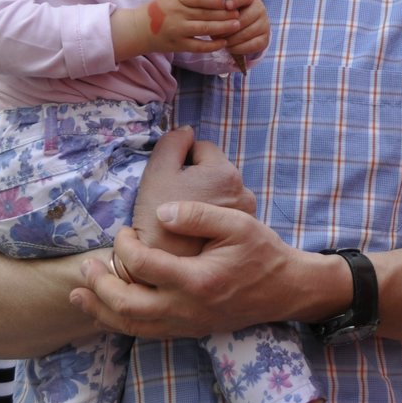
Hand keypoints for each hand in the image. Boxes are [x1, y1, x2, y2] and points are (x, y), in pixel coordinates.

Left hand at [73, 202, 313, 339]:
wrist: (286, 289)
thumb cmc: (262, 252)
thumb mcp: (237, 222)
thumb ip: (197, 214)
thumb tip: (161, 211)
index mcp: (198, 279)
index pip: (143, 265)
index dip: (124, 245)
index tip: (123, 230)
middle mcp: (188, 308)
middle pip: (127, 305)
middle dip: (100, 285)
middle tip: (86, 266)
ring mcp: (187, 324)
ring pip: (132, 326)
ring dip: (101, 311)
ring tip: (79, 295)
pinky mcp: (189, 331)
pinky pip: (146, 333)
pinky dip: (121, 324)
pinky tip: (106, 313)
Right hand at [129, 127, 254, 256]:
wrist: (165, 271)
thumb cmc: (157, 219)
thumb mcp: (157, 173)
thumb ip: (172, 143)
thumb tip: (186, 132)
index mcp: (224, 173)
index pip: (202, 147)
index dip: (181, 159)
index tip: (169, 179)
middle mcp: (242, 192)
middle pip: (213, 171)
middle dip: (195, 179)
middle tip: (174, 198)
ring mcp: (244, 216)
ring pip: (219, 193)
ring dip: (204, 198)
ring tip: (184, 217)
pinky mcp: (239, 236)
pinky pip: (223, 214)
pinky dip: (210, 217)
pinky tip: (194, 231)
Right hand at [140, 0, 241, 54]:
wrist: (139, 30)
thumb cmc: (159, 10)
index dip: (217, 1)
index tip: (230, 2)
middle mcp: (176, 13)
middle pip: (205, 13)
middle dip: (225, 14)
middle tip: (239, 14)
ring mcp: (177, 30)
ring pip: (205, 28)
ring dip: (223, 27)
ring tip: (236, 25)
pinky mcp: (178, 45)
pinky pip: (199, 46)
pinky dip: (212, 44)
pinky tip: (223, 42)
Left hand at [223, 0, 269, 61]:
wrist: (246, 26)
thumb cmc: (231, 15)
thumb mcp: (226, 6)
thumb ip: (220, 6)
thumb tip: (218, 12)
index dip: (236, 0)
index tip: (227, 5)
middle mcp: (260, 9)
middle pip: (243, 19)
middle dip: (227, 28)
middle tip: (215, 33)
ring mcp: (264, 24)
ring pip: (246, 33)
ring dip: (231, 39)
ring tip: (220, 40)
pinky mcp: (265, 39)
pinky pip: (251, 45)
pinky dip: (238, 48)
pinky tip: (229, 47)